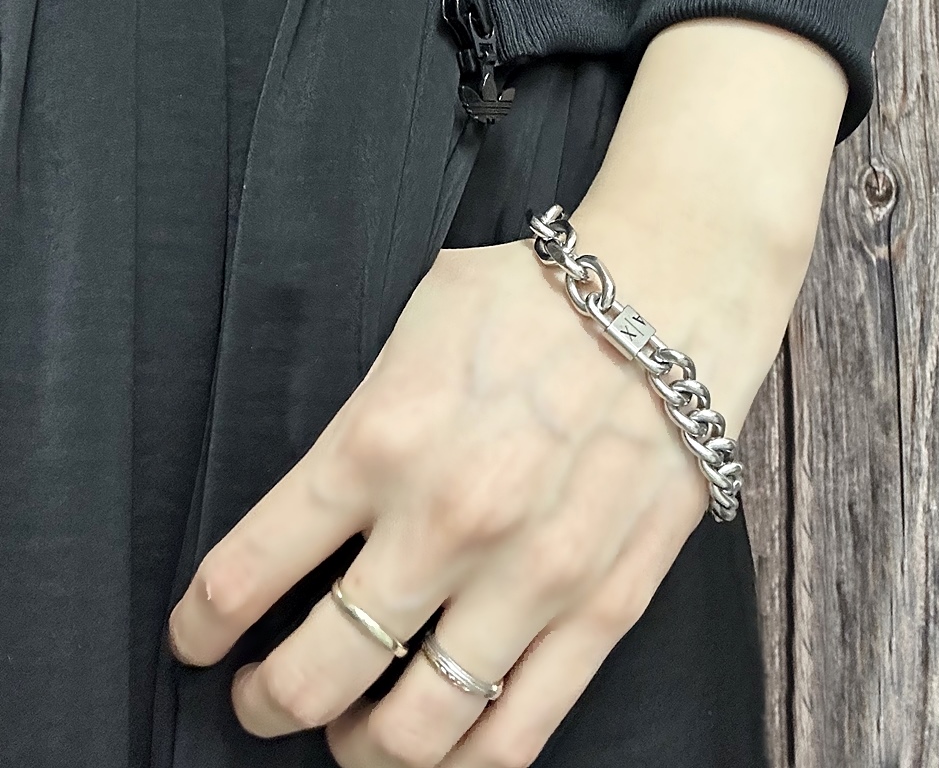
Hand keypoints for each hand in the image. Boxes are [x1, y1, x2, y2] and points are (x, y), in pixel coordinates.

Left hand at [168, 227, 756, 767]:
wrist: (669, 289)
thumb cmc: (536, 296)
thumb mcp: (412, 328)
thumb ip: (354, 424)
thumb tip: (309, 504)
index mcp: (378, 441)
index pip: (243, 576)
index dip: (201, 627)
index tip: (199, 637)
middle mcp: (445, 522)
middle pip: (313, 676)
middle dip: (267, 703)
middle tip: (264, 695)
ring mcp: (530, 576)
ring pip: (413, 734)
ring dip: (359, 747)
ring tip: (351, 726)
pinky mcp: (605, 604)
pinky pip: (517, 734)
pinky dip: (458, 761)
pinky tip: (438, 735)